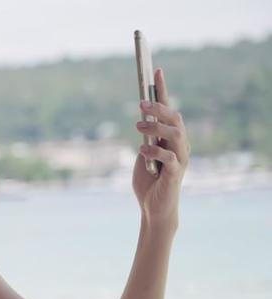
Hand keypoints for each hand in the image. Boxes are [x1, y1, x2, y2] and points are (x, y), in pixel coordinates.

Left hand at [133, 67, 189, 227]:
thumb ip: (145, 138)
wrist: (153, 208)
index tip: (155, 70)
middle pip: (175, 118)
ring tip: (138, 126)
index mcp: (171, 138)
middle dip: (159, 108)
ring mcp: (180, 159)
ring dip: (156, 127)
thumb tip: (142, 120)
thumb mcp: (143, 155)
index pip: (169, 108)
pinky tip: (142, 150)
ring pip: (175, 134)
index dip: (163, 89)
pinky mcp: (175, 174)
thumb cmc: (148, 181)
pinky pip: (169, 157)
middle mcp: (179, 145)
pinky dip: (155, 151)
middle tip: (141, 104)